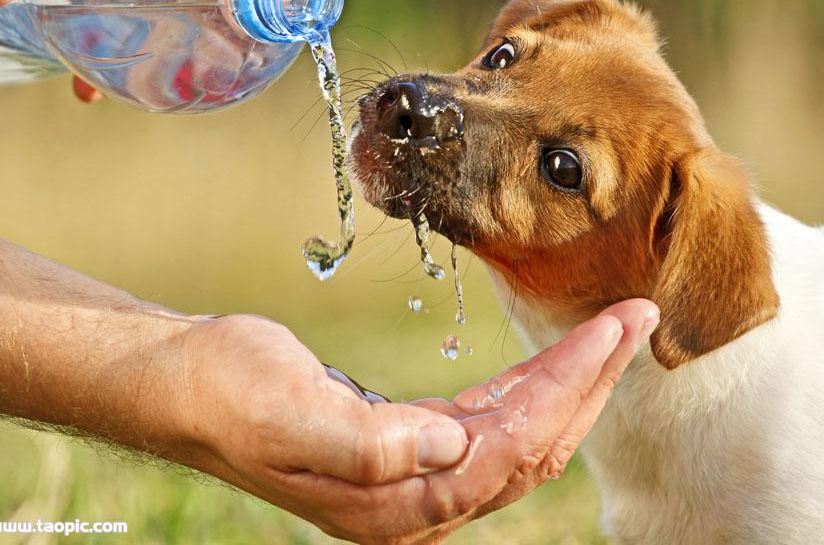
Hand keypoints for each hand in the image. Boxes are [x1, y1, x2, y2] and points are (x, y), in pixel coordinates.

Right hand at [162, 300, 658, 543]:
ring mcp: (412, 478)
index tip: (614, 328)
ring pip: (519, 436)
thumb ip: (367, 445)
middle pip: (532, 447)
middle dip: (590, 382)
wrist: (186, 384)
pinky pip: (489, 424)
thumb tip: (445, 446)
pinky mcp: (407, 445)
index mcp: (394, 504)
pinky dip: (528, 389)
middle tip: (638, 320)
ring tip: (612, 332)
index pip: (509, 448)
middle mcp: (414, 502)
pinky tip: (551, 361)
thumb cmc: (228, 390)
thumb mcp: (285, 413)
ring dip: (569, 384)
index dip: (569, 387)